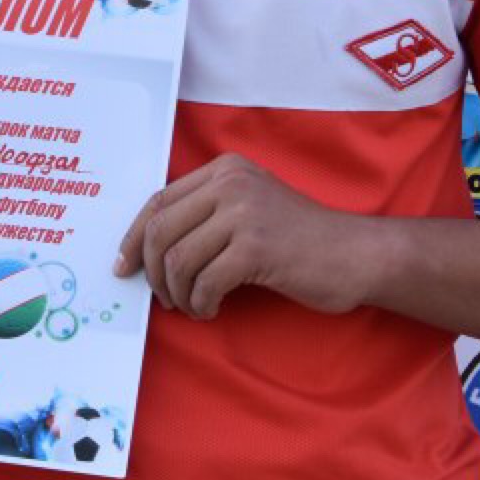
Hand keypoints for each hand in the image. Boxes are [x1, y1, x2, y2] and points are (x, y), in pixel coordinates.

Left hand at [113, 154, 374, 318]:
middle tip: (164, 297)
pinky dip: (201, 304)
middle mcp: (231, 183)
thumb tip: (146, 249)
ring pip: (178, 260)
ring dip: (178, 294)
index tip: (124, 266)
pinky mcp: (256, 247)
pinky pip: (204, 283)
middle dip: (153, 272)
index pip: (158, 200)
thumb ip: (205, 215)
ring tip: (193, 306)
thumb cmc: (299, 240)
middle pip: (160, 230)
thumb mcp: (249, 209)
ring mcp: (244, 213)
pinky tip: (212, 310)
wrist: (354, 253)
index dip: (134, 237)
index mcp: (225, 170)